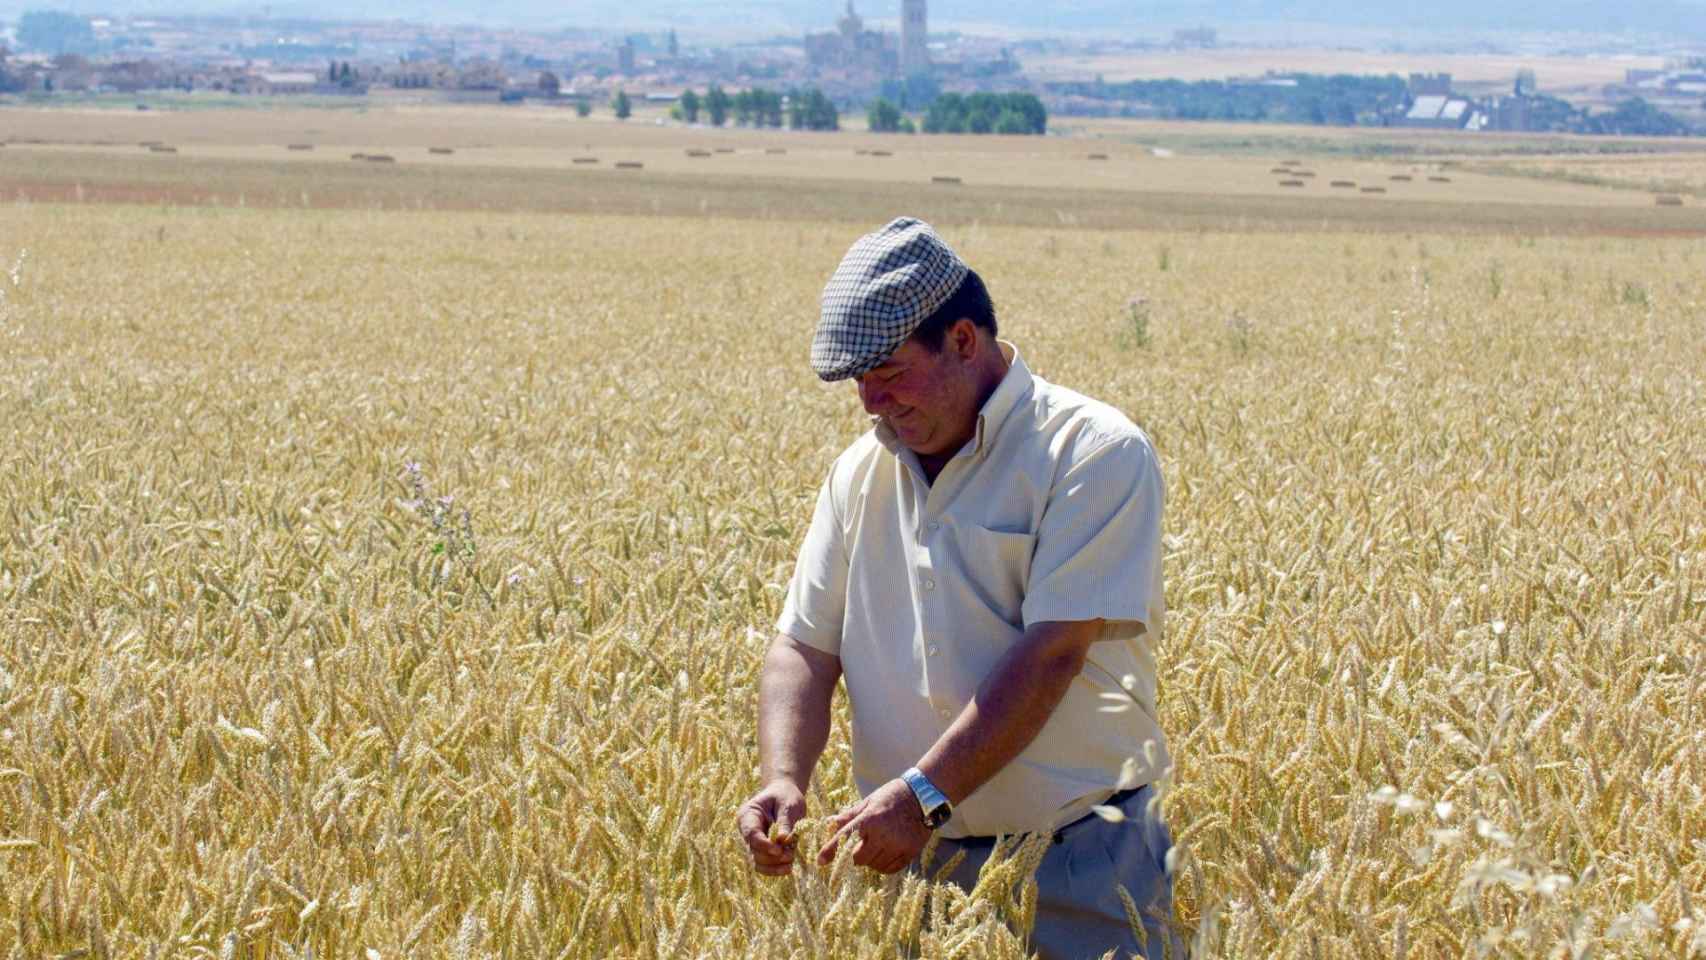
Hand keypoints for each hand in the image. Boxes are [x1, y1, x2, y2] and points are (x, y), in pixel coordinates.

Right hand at [737, 780, 806, 876]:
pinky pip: (764, 865)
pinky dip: (775, 869)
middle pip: (753, 851)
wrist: (785, 795)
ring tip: (790, 864)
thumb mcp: (788, 804)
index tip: (779, 850)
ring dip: (773, 866)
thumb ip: (785, 821)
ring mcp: (753, 842)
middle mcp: (747, 831)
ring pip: (757, 862)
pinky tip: (788, 867)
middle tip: (790, 855)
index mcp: (748, 815)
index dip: (763, 845)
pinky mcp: (762, 851)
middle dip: (771, 857)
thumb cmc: (786, 796)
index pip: (751, 834)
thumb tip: (783, 840)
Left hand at [817, 778, 931, 874]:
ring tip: (877, 845)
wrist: (923, 797)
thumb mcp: (868, 802)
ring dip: (871, 860)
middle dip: (855, 855)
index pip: (845, 839)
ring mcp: (898, 845)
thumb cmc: (892, 797)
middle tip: (861, 845)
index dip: (831, 851)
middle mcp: (883, 834)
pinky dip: (884, 865)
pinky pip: (890, 869)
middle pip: (859, 859)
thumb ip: (850, 816)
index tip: (820, 862)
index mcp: (870, 819)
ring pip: (874, 866)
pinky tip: (887, 852)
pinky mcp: (910, 853)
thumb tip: (830, 823)